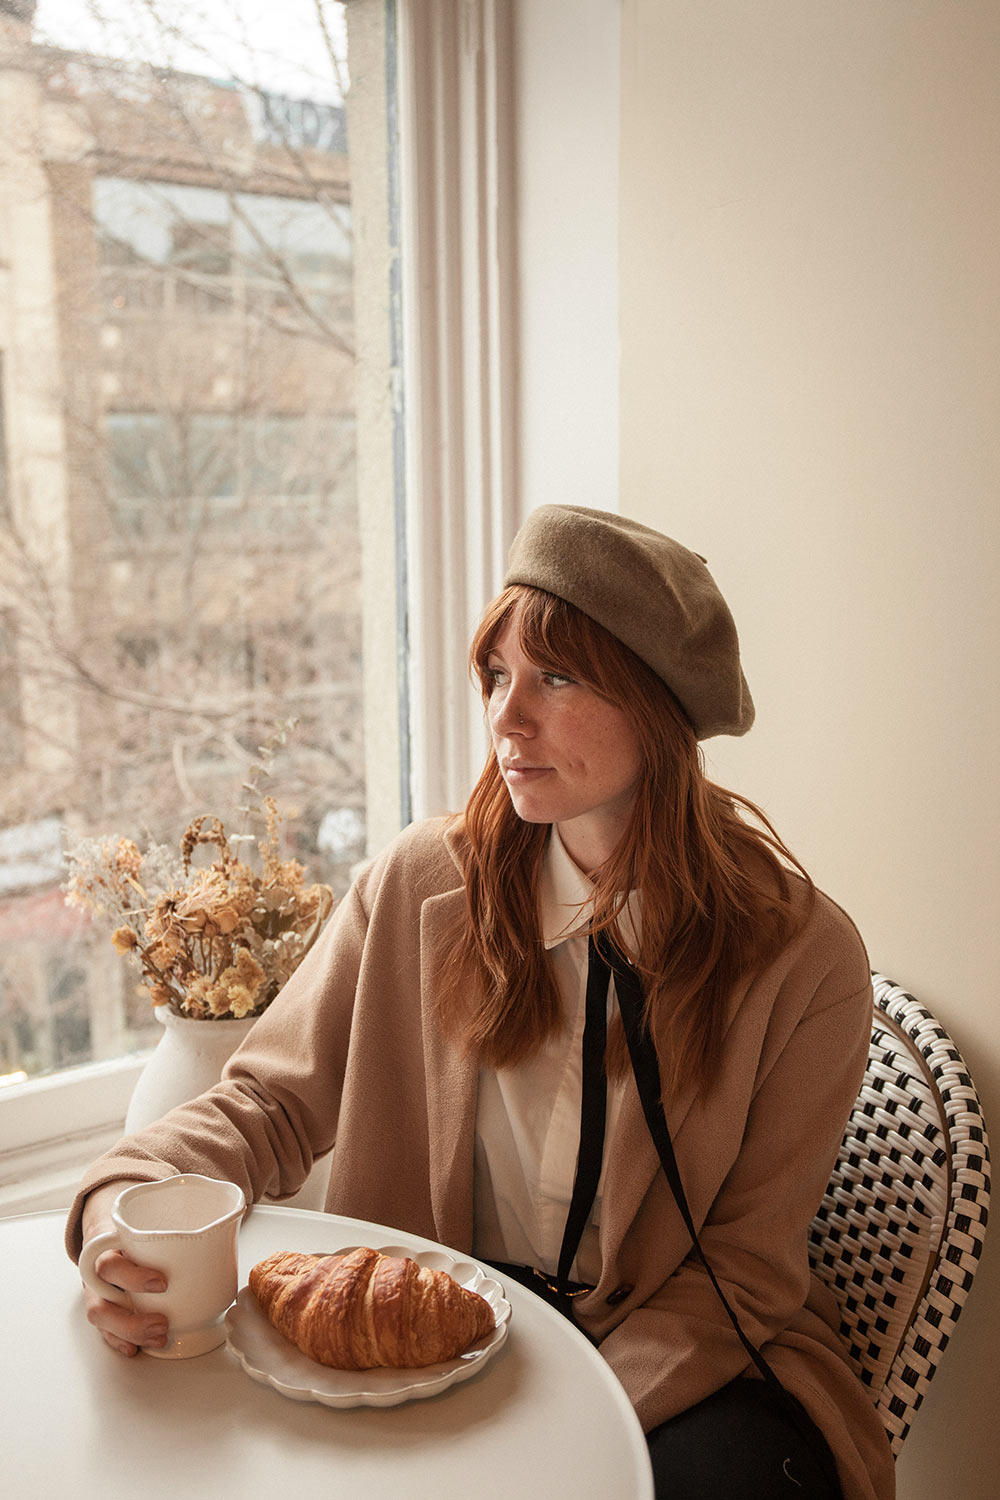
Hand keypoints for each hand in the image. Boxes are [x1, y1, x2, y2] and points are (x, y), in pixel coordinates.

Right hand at [80, 1182, 169, 1356]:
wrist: (114, 1231)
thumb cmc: (139, 1228)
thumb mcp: (151, 1218)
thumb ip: (179, 1219)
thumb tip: (233, 1214)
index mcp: (108, 1250)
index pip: (111, 1265)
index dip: (134, 1277)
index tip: (163, 1283)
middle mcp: (99, 1277)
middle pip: (100, 1304)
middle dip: (130, 1321)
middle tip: (163, 1322)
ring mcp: (100, 1296)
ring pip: (102, 1321)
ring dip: (130, 1333)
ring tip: (159, 1336)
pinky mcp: (105, 1311)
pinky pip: (105, 1332)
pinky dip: (120, 1342)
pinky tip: (136, 1348)